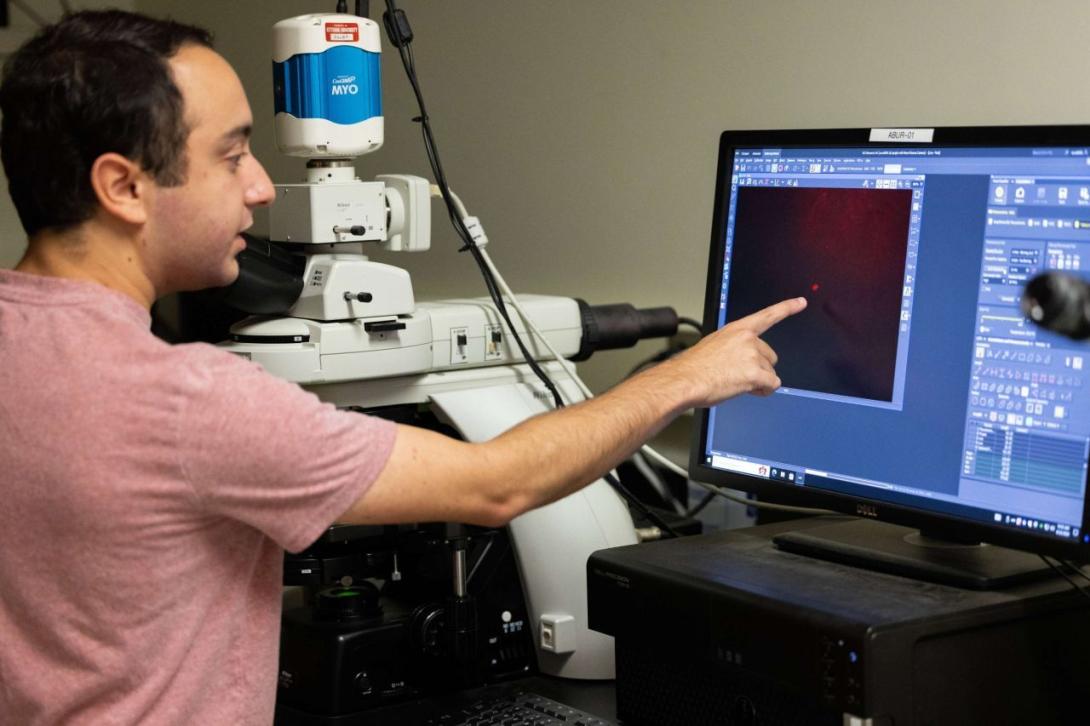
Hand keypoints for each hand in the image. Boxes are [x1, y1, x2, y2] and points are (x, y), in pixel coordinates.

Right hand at [666, 297, 806, 406]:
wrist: (685, 380)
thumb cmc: (693, 367)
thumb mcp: (713, 346)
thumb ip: (732, 348)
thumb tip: (739, 364)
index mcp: (736, 329)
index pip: (767, 315)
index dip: (787, 308)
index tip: (801, 302)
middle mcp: (748, 339)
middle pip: (770, 356)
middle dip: (760, 368)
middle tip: (738, 375)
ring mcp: (752, 355)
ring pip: (770, 372)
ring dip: (758, 381)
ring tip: (735, 383)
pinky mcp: (755, 373)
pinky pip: (771, 384)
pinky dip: (763, 390)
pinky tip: (748, 390)